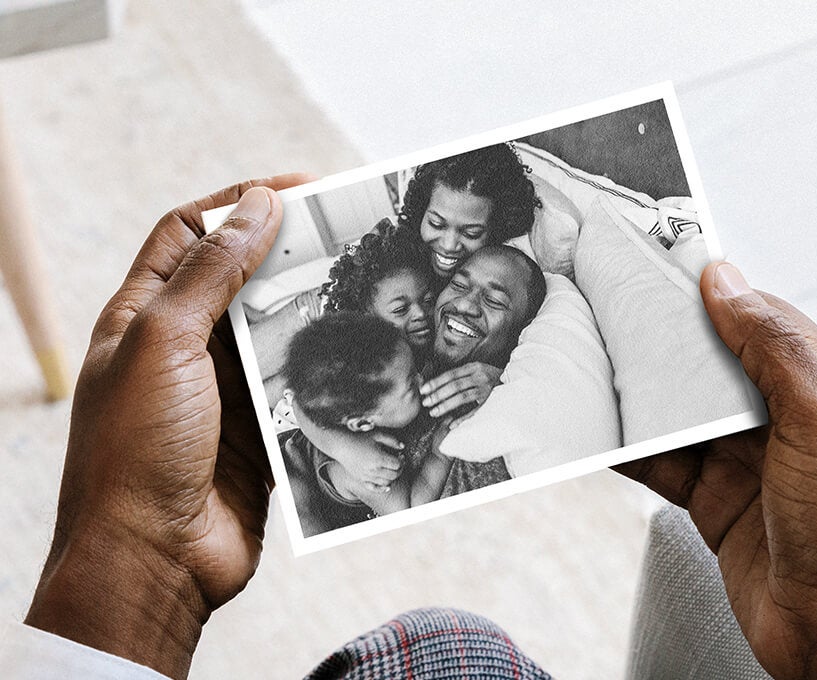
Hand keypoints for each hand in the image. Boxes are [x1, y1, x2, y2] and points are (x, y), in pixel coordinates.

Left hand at [25, 174, 310, 678]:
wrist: (152, 561)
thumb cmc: (136, 451)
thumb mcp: (165, 343)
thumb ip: (212, 272)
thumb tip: (257, 205)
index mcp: (144, 315)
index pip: (191, 232)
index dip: (240, 202)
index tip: (300, 190)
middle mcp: (182, 345)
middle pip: (240, 276)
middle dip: (288, 252)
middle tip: (346, 234)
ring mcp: (222, 388)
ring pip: (274, 329)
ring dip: (312, 309)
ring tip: (360, 288)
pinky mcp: (257, 427)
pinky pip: (296, 382)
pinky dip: (323, 365)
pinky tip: (355, 352)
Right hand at [291, 401, 403, 491]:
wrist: (341, 445)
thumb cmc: (359, 438)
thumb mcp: (377, 435)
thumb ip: (392, 440)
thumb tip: (402, 447)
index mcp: (379, 458)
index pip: (397, 464)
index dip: (402, 460)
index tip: (400, 456)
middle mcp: (374, 470)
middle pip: (394, 475)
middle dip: (400, 469)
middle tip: (399, 463)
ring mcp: (367, 476)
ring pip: (386, 482)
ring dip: (392, 477)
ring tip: (391, 469)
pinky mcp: (361, 479)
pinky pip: (374, 488)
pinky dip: (382, 488)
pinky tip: (387, 486)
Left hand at [420, 361, 501, 419]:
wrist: (516, 381)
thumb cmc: (491, 377)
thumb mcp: (477, 370)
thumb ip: (461, 375)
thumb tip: (436, 383)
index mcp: (474, 367)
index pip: (451, 374)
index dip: (436, 382)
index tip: (423, 390)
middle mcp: (481, 376)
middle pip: (455, 385)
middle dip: (438, 394)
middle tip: (425, 403)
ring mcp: (487, 389)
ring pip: (463, 397)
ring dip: (446, 405)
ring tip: (433, 412)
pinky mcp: (492, 402)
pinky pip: (475, 411)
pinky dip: (463, 418)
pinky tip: (452, 424)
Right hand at [616, 262, 816, 679]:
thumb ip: (772, 345)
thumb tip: (725, 281)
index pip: (754, 316)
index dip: (706, 293)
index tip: (658, 269)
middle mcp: (779, 415)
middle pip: (706, 362)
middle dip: (660, 345)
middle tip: (610, 317)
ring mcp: (743, 457)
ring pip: (676, 411)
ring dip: (637, 398)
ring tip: (594, 372)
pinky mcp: (713, 496)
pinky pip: (660, 461)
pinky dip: (629, 449)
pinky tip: (602, 437)